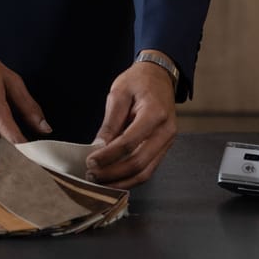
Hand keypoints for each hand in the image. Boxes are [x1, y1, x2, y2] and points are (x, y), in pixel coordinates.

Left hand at [86, 55, 176, 186]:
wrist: (160, 75)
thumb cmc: (139, 81)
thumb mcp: (119, 93)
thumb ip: (110, 122)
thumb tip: (98, 147)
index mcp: (155, 114)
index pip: (129, 143)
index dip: (108, 156)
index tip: (90, 162)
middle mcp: (166, 131)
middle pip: (139, 163)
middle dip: (113, 173)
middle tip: (92, 176)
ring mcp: (168, 141)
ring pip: (146, 172)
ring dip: (122, 181)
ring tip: (101, 182)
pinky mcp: (164, 147)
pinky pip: (149, 168)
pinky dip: (131, 177)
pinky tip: (114, 179)